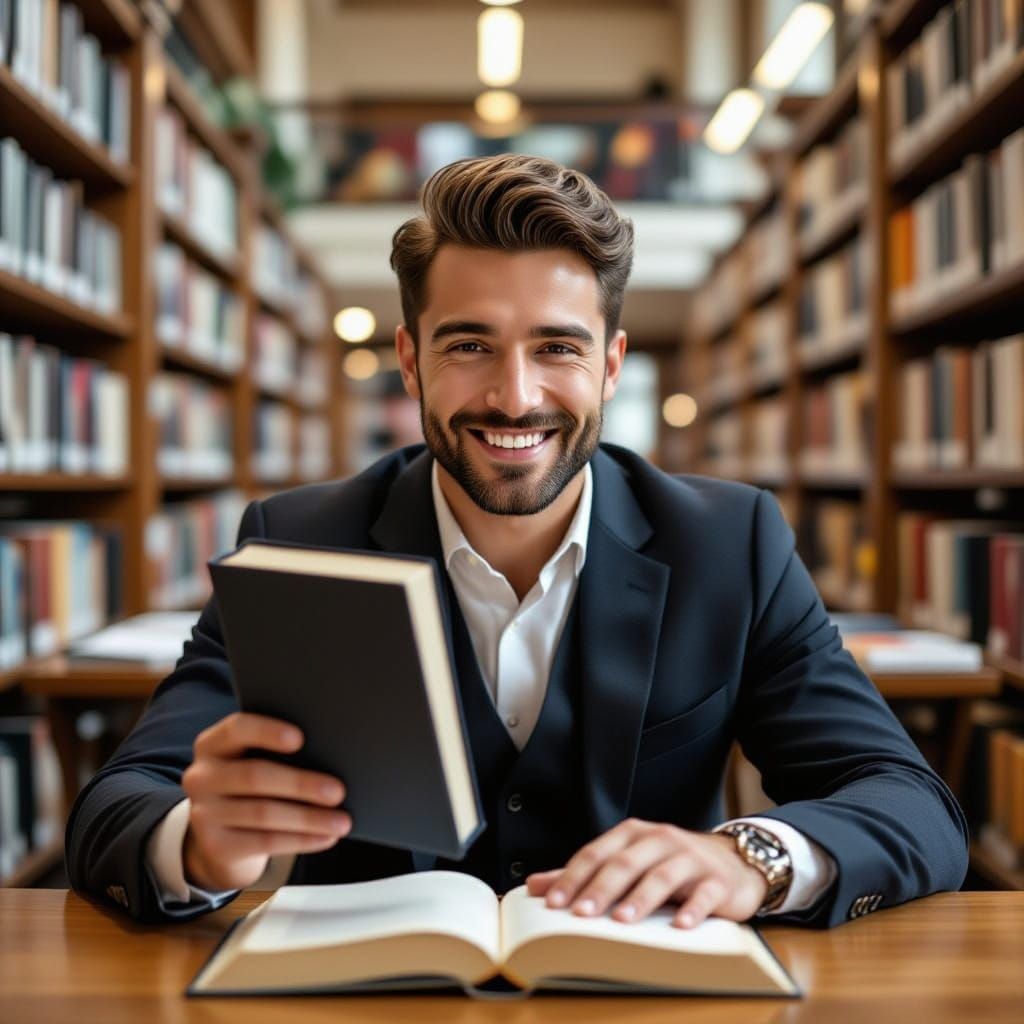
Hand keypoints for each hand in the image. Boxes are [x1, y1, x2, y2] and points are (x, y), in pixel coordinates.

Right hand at [181, 712, 350, 890]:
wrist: (224, 833)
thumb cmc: (254, 784)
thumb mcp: (256, 760)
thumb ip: (279, 752)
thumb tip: (330, 753)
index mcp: (212, 744)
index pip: (237, 729)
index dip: (268, 732)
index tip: (301, 738)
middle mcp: (201, 776)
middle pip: (255, 776)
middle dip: (301, 784)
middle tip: (338, 791)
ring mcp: (204, 814)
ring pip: (264, 813)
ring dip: (309, 818)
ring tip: (342, 820)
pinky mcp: (215, 847)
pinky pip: (265, 843)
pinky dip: (302, 839)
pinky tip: (327, 837)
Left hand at [526, 819, 767, 928]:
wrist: (733, 862)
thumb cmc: (670, 865)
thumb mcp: (628, 862)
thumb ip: (585, 875)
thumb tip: (534, 886)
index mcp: (633, 833)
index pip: (597, 853)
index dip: (574, 877)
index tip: (553, 904)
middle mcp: (660, 839)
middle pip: (625, 863)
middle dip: (601, 888)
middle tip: (581, 914)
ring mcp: (690, 858)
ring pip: (661, 876)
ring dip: (640, 898)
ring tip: (622, 921)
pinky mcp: (717, 880)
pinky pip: (704, 893)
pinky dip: (693, 909)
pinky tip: (681, 926)